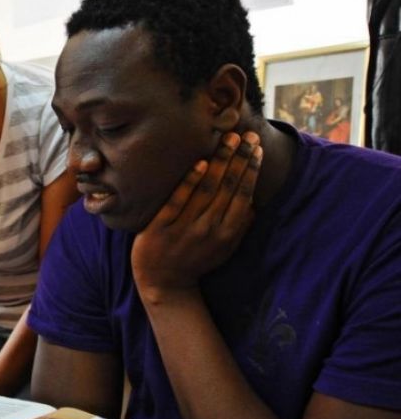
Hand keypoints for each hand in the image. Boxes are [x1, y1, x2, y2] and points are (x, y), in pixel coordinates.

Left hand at [132, 132, 261, 296]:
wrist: (163, 284)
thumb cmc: (196, 261)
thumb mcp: (224, 248)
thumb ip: (240, 226)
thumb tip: (255, 201)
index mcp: (227, 232)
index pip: (244, 194)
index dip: (251, 169)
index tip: (257, 146)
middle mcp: (209, 229)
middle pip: (229, 187)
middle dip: (240, 158)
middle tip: (245, 134)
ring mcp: (185, 228)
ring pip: (207, 189)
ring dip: (221, 162)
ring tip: (228, 139)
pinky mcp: (161, 228)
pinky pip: (178, 200)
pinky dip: (191, 181)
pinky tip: (201, 162)